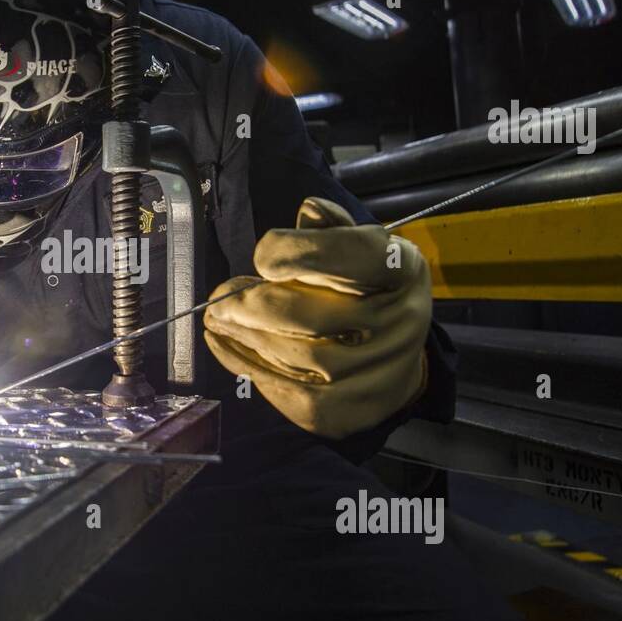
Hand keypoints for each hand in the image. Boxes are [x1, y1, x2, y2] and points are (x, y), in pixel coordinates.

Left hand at [203, 197, 430, 438]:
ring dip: (244, 335)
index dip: (298, 253)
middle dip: (253, 304)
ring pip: (297, 356)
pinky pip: (289, 390)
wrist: (396, 361)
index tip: (262, 255)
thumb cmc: (367, 293)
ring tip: (219, 318)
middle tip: (220, 297)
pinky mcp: (349, 409)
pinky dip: (248, 367)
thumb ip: (330, 230)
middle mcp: (399, 323)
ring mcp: (376, 372)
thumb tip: (309, 211)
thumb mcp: (359, 249)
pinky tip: (226, 345)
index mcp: (402, 271)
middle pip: (314, 316)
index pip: (353, 255)